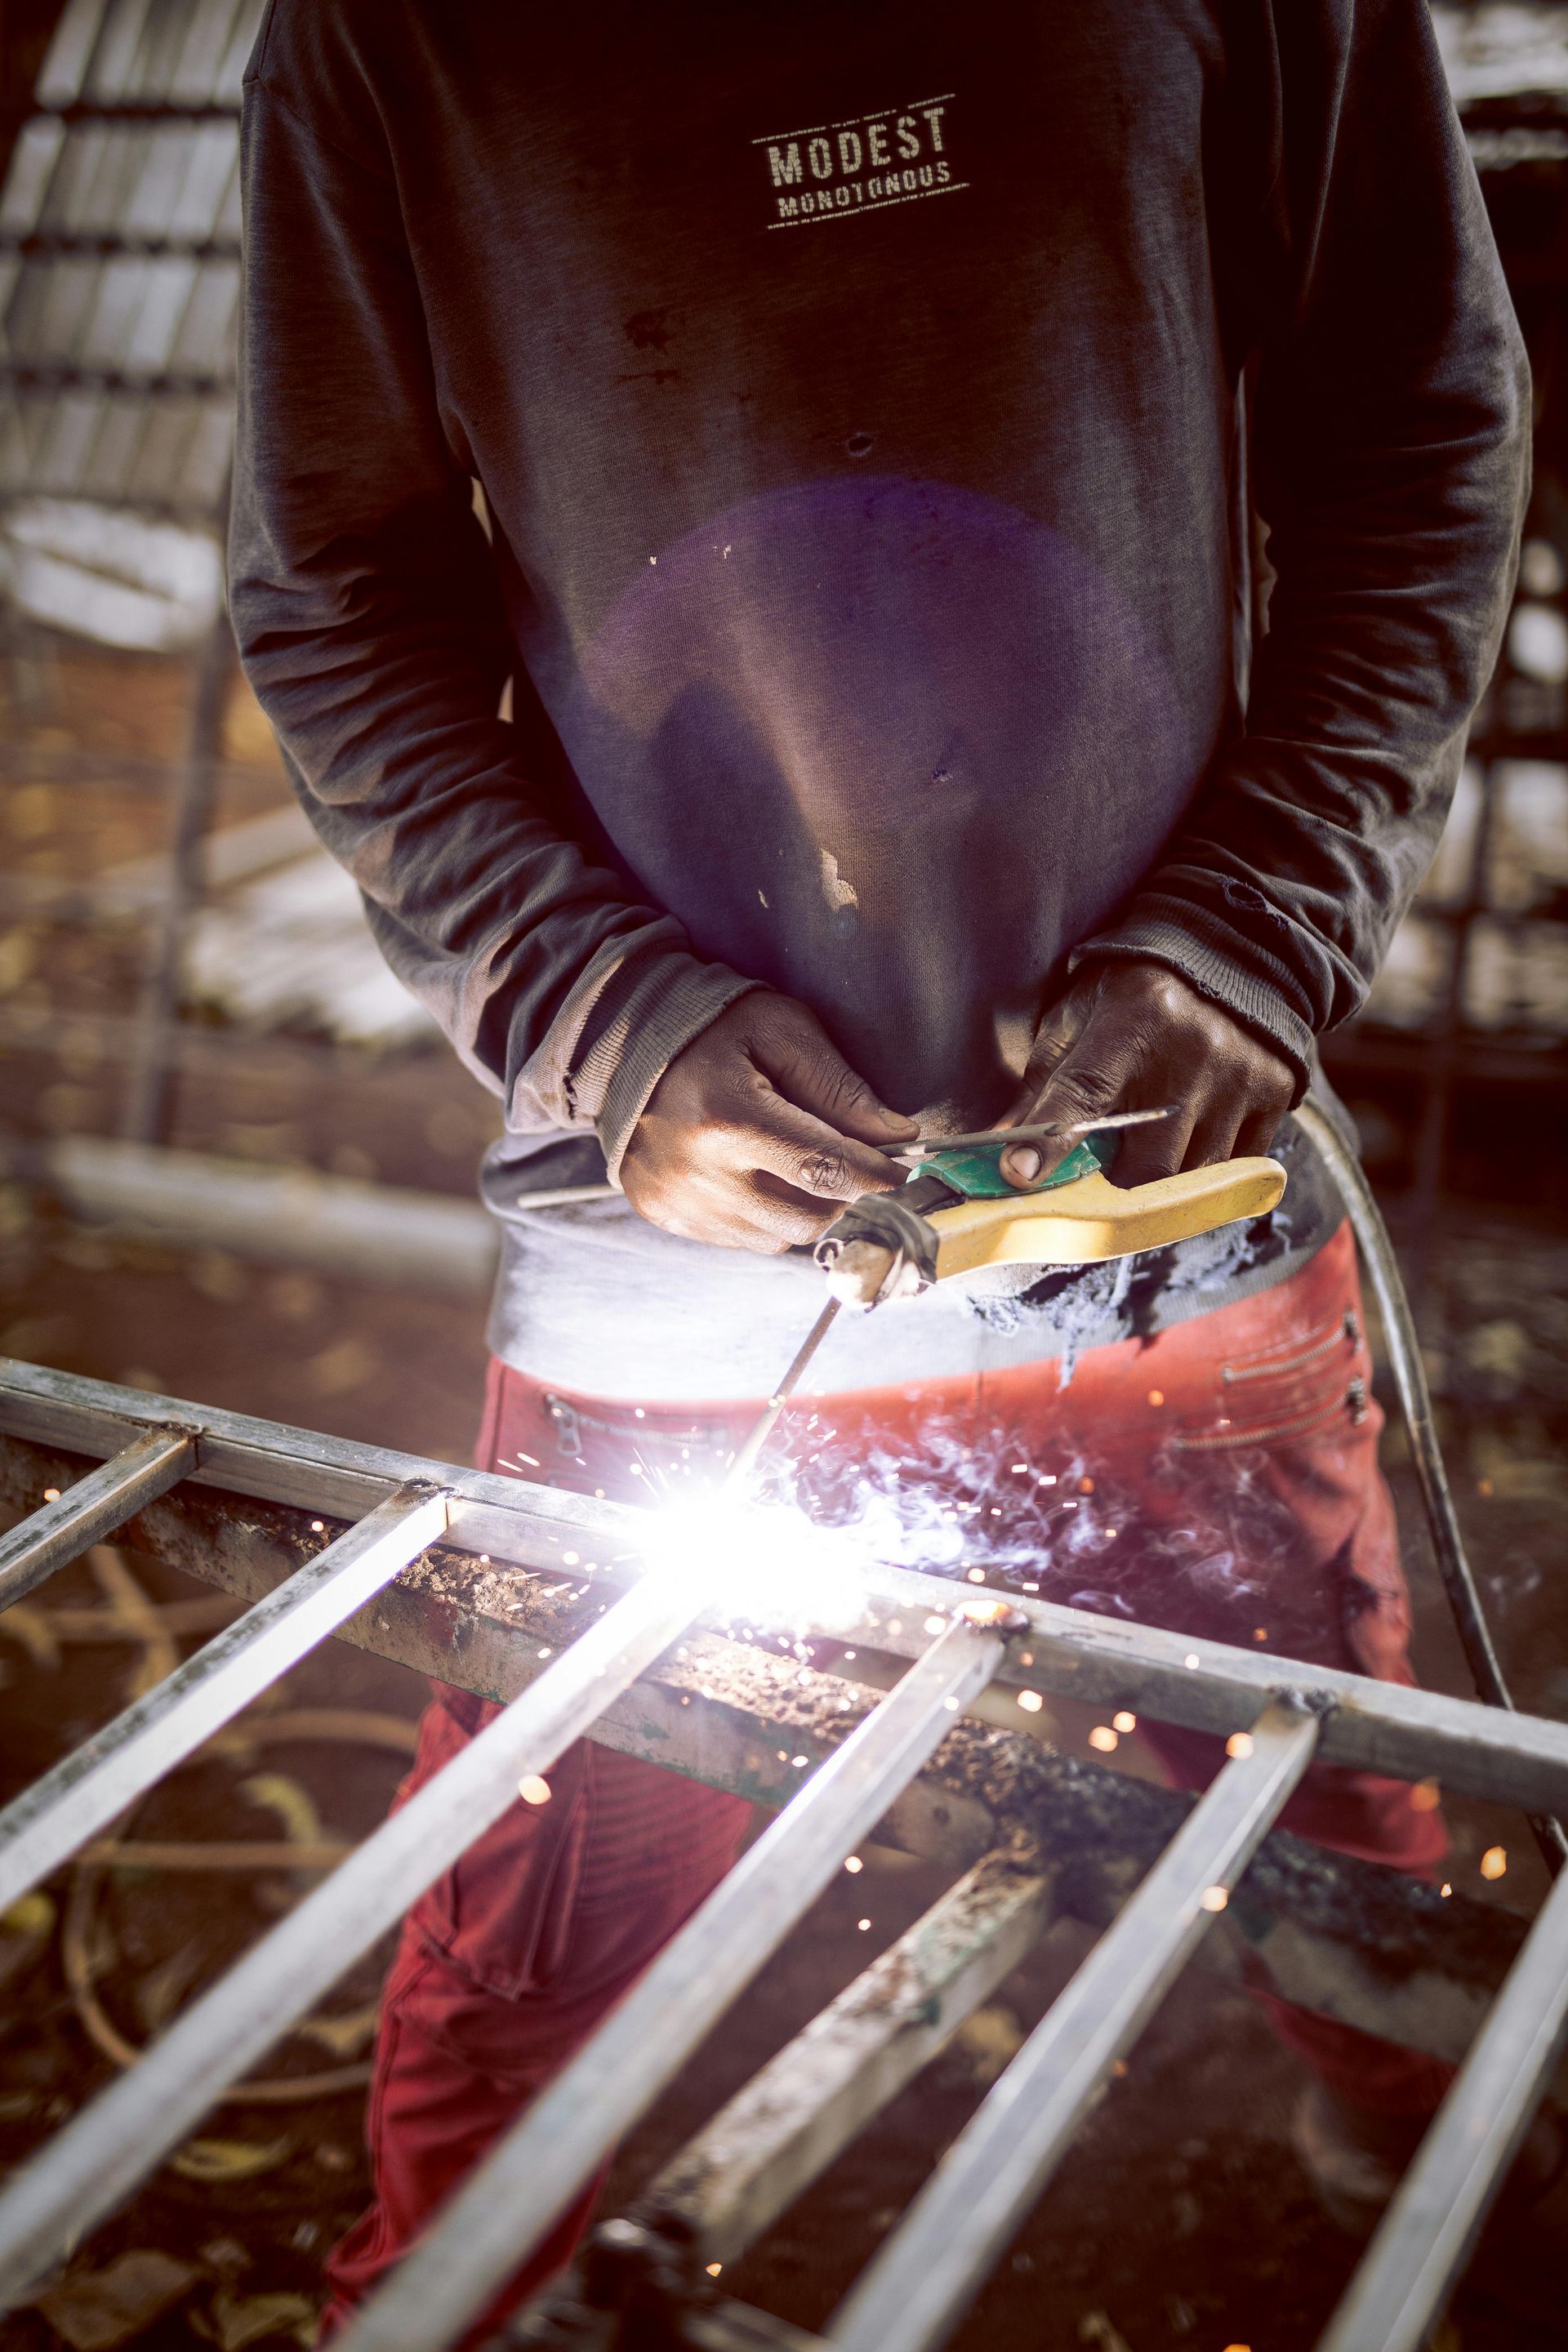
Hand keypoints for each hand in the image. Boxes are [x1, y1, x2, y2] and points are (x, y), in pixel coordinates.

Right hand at [620, 993, 917, 1251]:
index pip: (824, 1167)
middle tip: (844, 1162)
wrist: (621, 1044)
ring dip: (803, 1208)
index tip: (901, 1171)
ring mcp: (677, 1200)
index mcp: (728, 1117)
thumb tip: (897, 1136)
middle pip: (806, 1217)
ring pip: (777, 1237)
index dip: (874, 1176)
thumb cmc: (712, 1029)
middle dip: (840, 1195)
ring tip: (793, 1162)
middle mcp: (698, 1171)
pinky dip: (765, 1216)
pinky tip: (755, 1173)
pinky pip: (741, 1240)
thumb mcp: (780, 1031)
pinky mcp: (663, 1214)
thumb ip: (839, 1086)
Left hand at [996, 961, 1294, 1191]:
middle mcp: (1192, 1049)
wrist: (1229, 954)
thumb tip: (1003, 1148)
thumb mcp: (1080, 1017)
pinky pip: (1237, 1166)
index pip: (1085, 1090)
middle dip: (1118, 1175)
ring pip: (1193, 1174)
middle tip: (1107, 1159)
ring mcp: (1240, 1073)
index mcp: (1132, 1018)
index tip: (1019, 1174)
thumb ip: (1044, 1084)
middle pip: (1146, 1161)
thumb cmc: (1135, 992)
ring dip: (1164, 1174)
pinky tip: (1195, 1129)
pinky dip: (1209, 1166)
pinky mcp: (1275, 1091)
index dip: (1051, 1139)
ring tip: (1153, 1138)